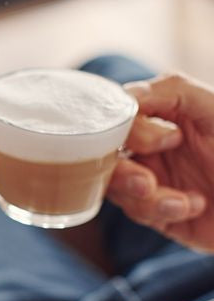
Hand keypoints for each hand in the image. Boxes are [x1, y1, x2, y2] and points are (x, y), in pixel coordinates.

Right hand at [107, 73, 213, 250]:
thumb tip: (127, 95)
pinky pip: (137, 211)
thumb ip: (173, 90)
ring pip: (115, 186)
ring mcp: (152, 178)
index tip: (164, 140)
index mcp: (163, 115)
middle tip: (147, 183)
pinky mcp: (156, 210)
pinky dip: (162, 211)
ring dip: (145, 197)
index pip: (118, 116)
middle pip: (106, 155)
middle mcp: (151, 146)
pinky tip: (194, 206)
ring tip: (182, 202)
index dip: (126, 130)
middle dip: (123, 172)